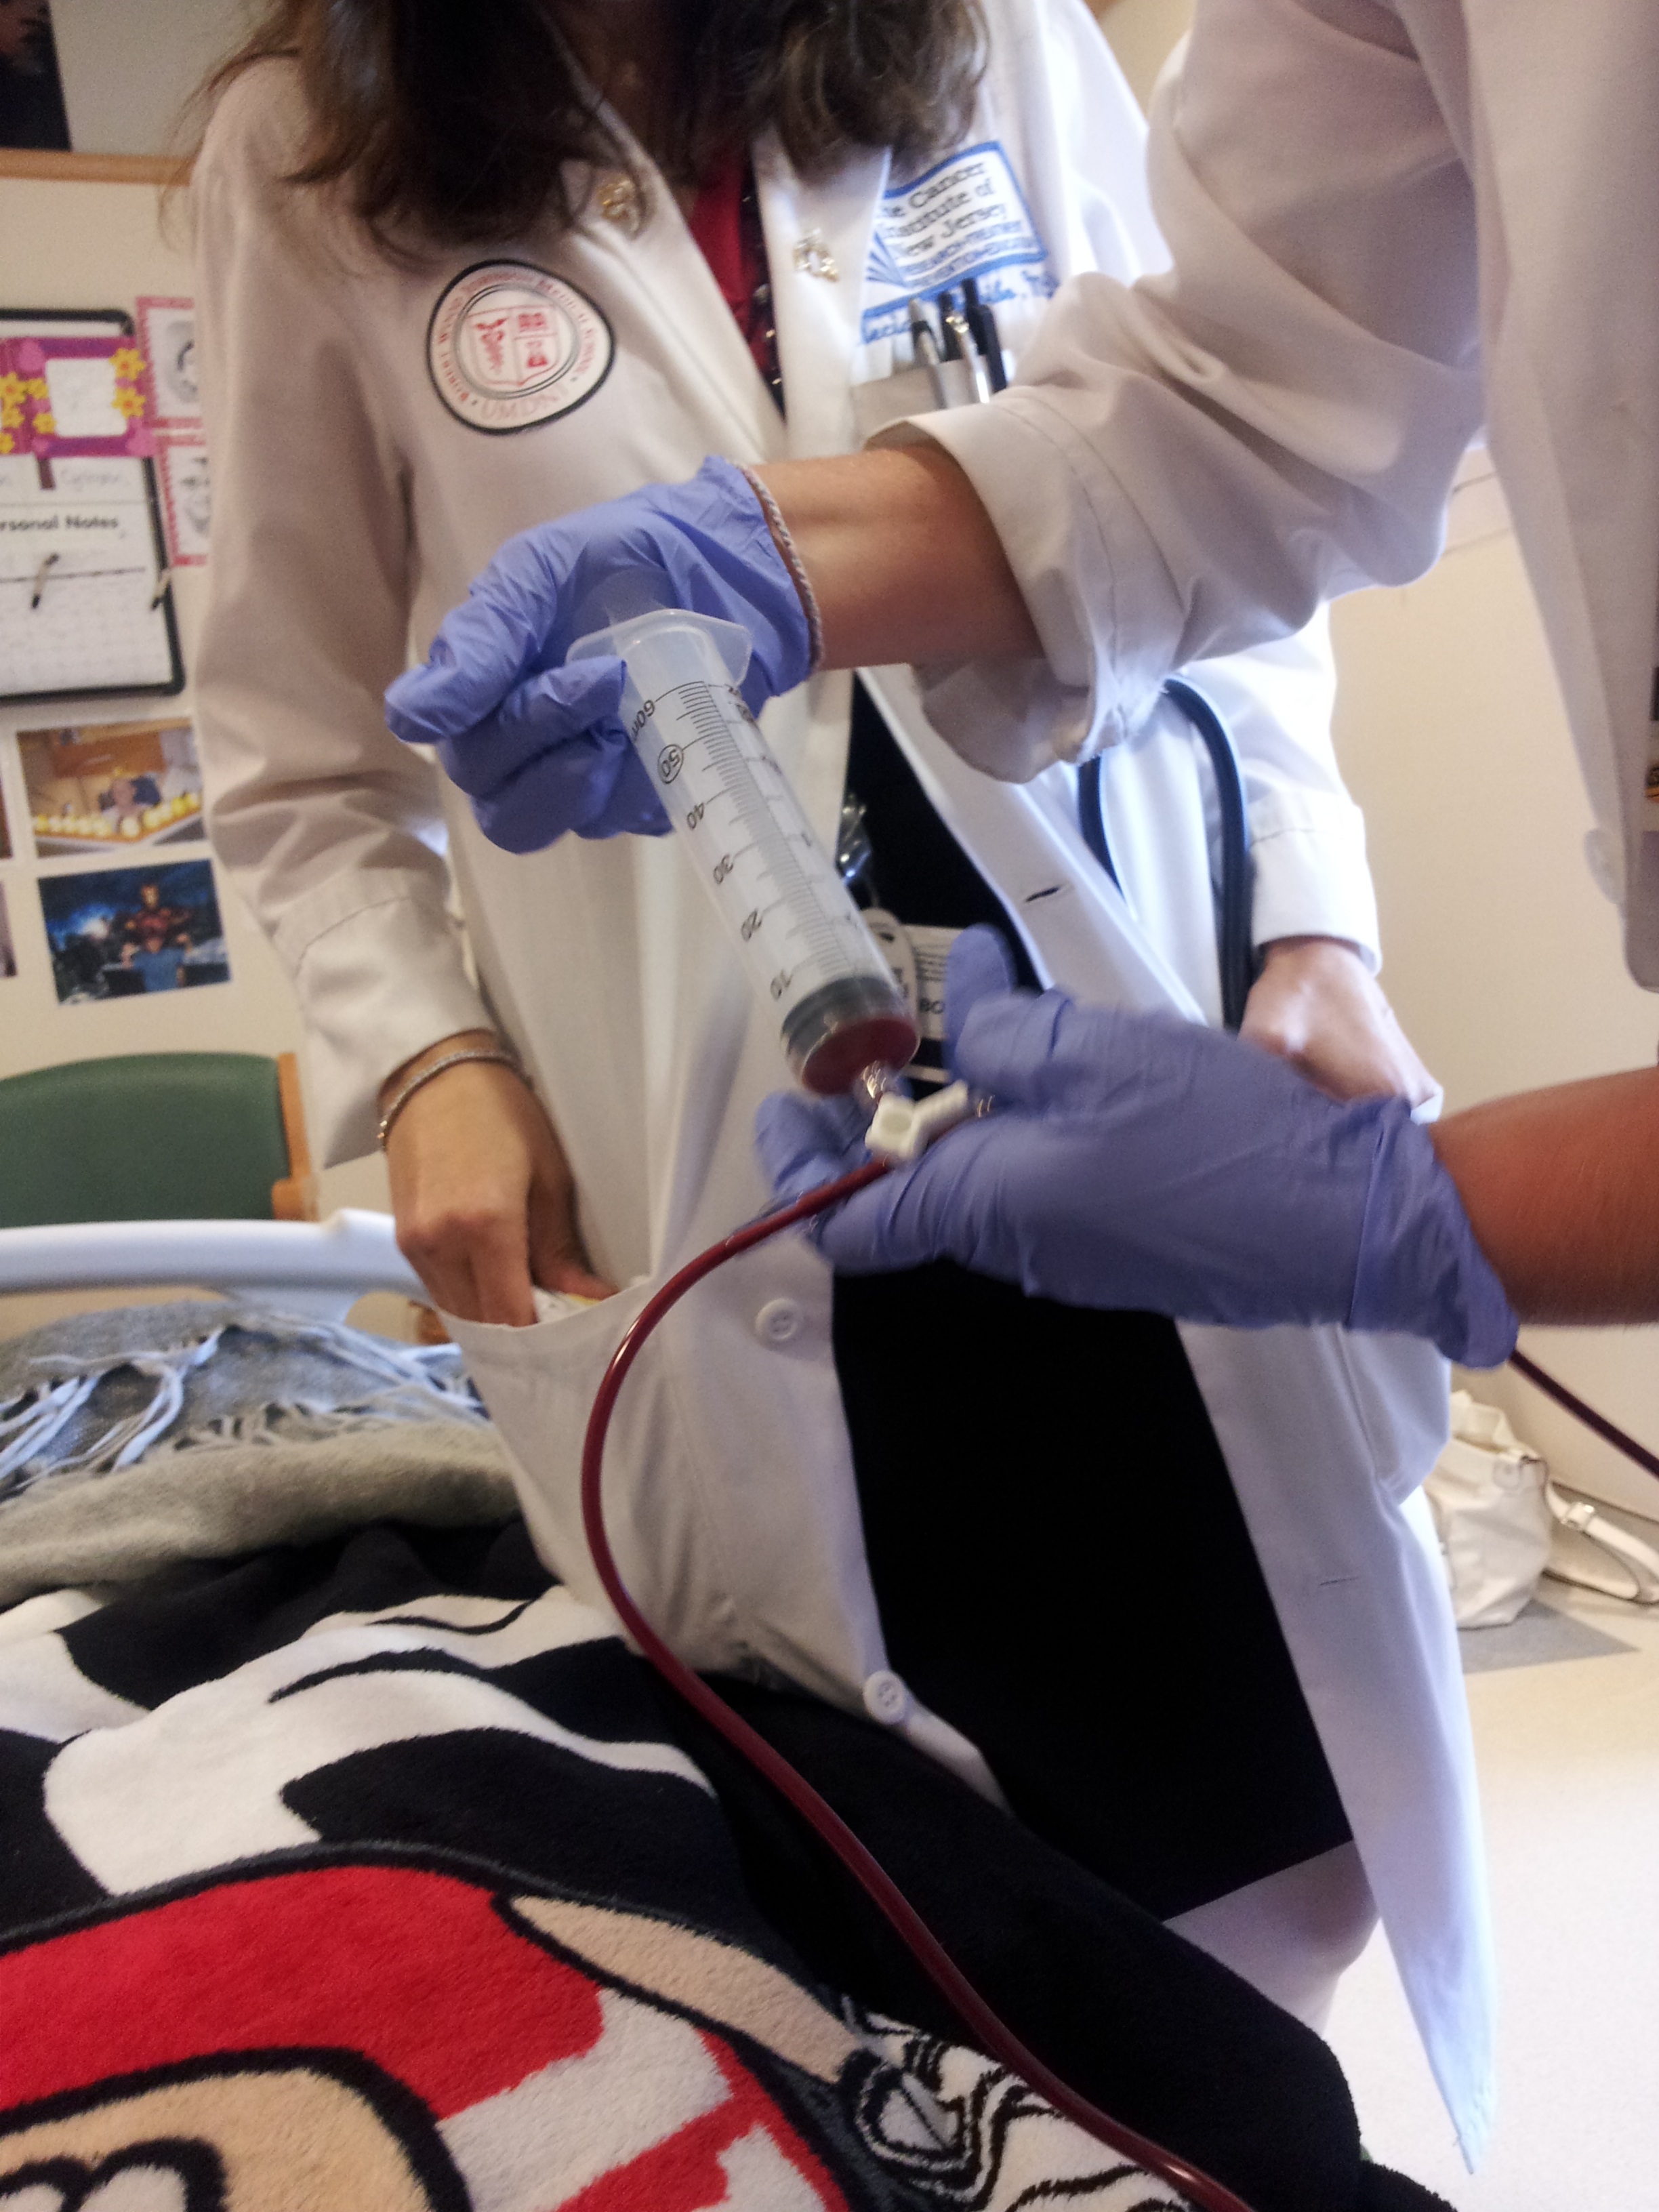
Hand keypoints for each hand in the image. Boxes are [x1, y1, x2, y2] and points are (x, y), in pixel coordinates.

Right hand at [382, 1035, 614, 1325]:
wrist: (433, 1077)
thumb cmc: (502, 1115)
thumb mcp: (549, 1177)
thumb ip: (561, 1250)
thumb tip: (590, 1300)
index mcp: (485, 1226)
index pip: (512, 1317)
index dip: (544, 1340)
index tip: (577, 1340)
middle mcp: (441, 1244)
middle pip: (483, 1324)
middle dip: (522, 1333)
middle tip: (561, 1326)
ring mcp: (415, 1246)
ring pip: (460, 1313)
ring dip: (494, 1318)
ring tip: (532, 1303)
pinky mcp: (403, 1242)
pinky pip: (441, 1291)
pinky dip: (471, 1297)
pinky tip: (498, 1282)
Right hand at [384, 457, 811, 853]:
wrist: (723, 572)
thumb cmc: (620, 563)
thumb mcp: (540, 572)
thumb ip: (479, 640)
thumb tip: (407, 722)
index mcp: (483, 692)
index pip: (460, 752)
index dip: (485, 731)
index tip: (540, 674)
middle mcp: (521, 749)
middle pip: (498, 801)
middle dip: (547, 737)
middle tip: (605, 676)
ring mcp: (580, 779)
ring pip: (556, 821)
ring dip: (592, 770)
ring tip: (634, 705)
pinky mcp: (638, 796)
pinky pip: (624, 817)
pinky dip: (646, 774)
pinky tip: (671, 725)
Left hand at [756, 928, 1515, 1365]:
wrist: (1348, 1221)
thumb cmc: (1214, 1133)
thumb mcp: (1092, 1054)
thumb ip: (1004, 1036)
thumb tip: (963, 1005)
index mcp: (987, 1208)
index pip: (850, 1223)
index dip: (801, 1172)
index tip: (786, 1114)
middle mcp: (1018, 1249)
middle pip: (915, 1197)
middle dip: (883, 1126)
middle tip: (878, 1057)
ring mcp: (1077, 1259)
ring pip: (985, 1190)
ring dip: (962, 1123)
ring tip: (979, 1043)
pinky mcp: (1130, 1253)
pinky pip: (1046, 1196)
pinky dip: (1023, 1139)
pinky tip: (1061, 1082)